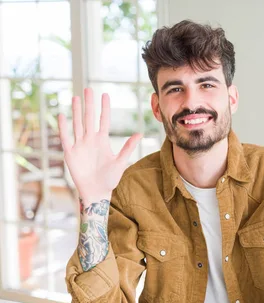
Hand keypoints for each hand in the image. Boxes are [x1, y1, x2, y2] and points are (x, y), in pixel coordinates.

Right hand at [58, 88, 141, 204]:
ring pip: (77, 124)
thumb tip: (140, 133)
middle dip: (89, 104)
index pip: (103, 120)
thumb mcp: (120, 162)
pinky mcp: (71, 153)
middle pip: (89, 118)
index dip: (104, 108)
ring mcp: (80, 145)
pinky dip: (64, 127)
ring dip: (76, 112)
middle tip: (88, 89)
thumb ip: (128, 147)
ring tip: (76, 98)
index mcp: (102, 141)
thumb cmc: (110, 178)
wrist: (97, 191)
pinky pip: (66, 138)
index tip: (105, 95)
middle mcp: (90, 140)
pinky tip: (62, 116)